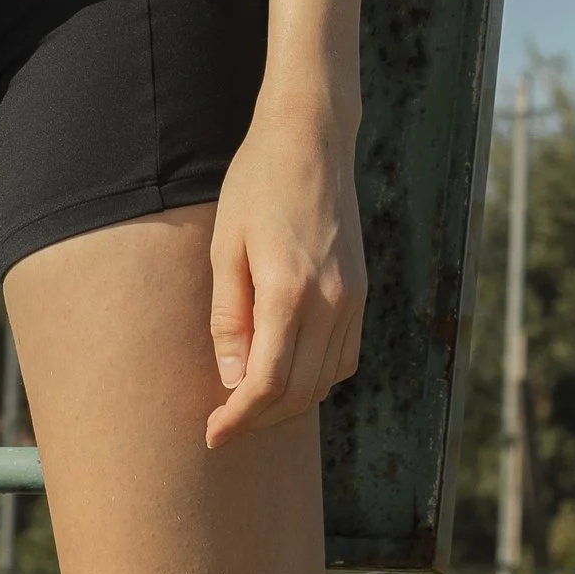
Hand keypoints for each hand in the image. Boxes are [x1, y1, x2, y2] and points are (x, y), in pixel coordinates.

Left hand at [204, 103, 366, 448]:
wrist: (312, 140)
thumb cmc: (257, 186)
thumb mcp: (225, 249)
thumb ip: (230, 319)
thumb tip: (234, 380)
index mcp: (290, 292)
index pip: (269, 384)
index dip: (239, 418)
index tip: (212, 433)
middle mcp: (331, 303)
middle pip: (301, 393)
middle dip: (260, 419)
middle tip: (224, 424)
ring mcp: (353, 299)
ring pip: (326, 380)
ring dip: (288, 402)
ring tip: (249, 402)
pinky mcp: (361, 292)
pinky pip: (344, 356)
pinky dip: (316, 377)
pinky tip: (287, 369)